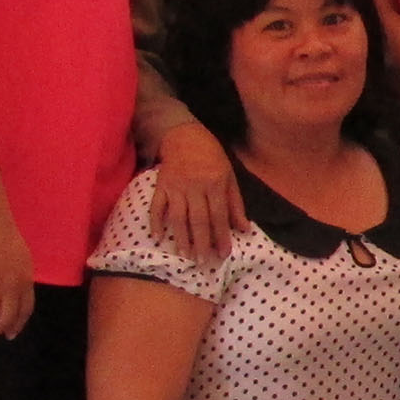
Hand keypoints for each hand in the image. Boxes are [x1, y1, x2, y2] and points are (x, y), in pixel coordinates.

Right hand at [151, 123, 246, 267]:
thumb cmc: (212, 158)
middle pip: (198, 219)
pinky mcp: (161, 185)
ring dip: (181, 238)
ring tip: (185, 256)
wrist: (184, 136)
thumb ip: (236, 204)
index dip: (221, 236)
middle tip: (204, 263)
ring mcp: (176, 187)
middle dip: (202, 242)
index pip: (219, 215)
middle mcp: (195, 187)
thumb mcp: (230, 177)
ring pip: (178, 216)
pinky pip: (156, 206)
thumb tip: (244, 229)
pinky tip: (157, 237)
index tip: (224, 254)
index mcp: (215, 184)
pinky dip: (156, 221)